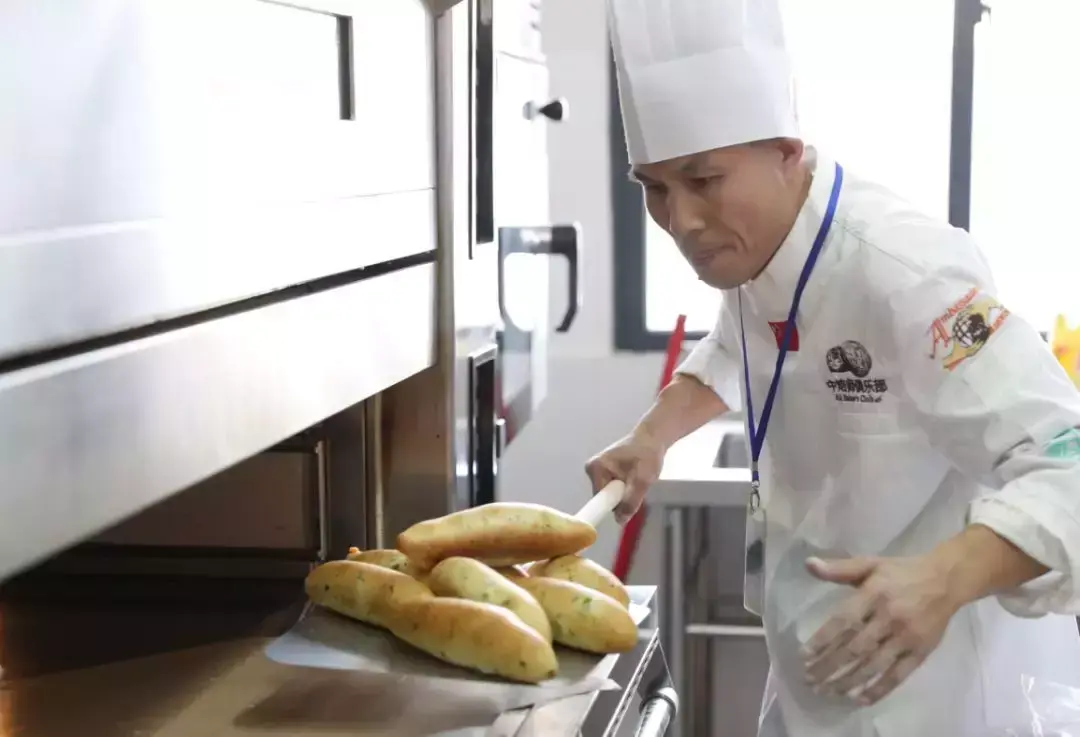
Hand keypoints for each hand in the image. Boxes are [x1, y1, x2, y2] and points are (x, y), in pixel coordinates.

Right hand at [584, 429, 665, 523]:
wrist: (653, 438)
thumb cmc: (648, 453)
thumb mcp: (643, 478)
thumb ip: (632, 500)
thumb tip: (620, 520)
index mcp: (596, 467)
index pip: (599, 500)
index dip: (612, 507)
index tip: (627, 508)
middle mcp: (592, 469)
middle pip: (604, 499)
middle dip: (622, 499)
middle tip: (638, 489)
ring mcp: (597, 471)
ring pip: (609, 496)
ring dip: (625, 495)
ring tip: (638, 482)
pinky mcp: (604, 474)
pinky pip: (612, 491)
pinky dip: (625, 490)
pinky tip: (633, 480)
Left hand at [801, 554, 962, 705]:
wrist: (946, 580)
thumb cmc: (901, 572)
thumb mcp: (870, 564)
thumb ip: (839, 568)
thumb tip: (808, 564)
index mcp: (873, 594)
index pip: (843, 621)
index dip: (823, 640)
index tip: (804, 655)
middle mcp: (888, 617)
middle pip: (855, 647)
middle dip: (830, 665)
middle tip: (809, 679)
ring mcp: (906, 637)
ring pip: (874, 665)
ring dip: (849, 681)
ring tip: (828, 692)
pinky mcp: (920, 652)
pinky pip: (898, 675)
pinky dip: (879, 689)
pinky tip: (860, 700)